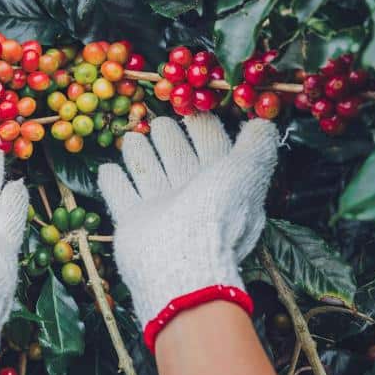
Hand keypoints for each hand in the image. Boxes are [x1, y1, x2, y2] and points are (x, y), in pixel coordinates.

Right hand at [97, 114, 277, 350]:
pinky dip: (114, 181)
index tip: (193, 107)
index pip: (212, 147)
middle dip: (168, 138)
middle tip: (159, 121)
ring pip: (148, 172)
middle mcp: (192, 196)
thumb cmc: (215, 215)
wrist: (180, 267)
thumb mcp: (245, 172)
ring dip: (140, 154)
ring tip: (132, 137)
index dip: (204, 127)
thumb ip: (256, 146)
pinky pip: (120, 195)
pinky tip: (109, 169)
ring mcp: (161, 210)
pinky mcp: (133, 222)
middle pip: (177, 157)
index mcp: (222, 183)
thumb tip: (265, 124)